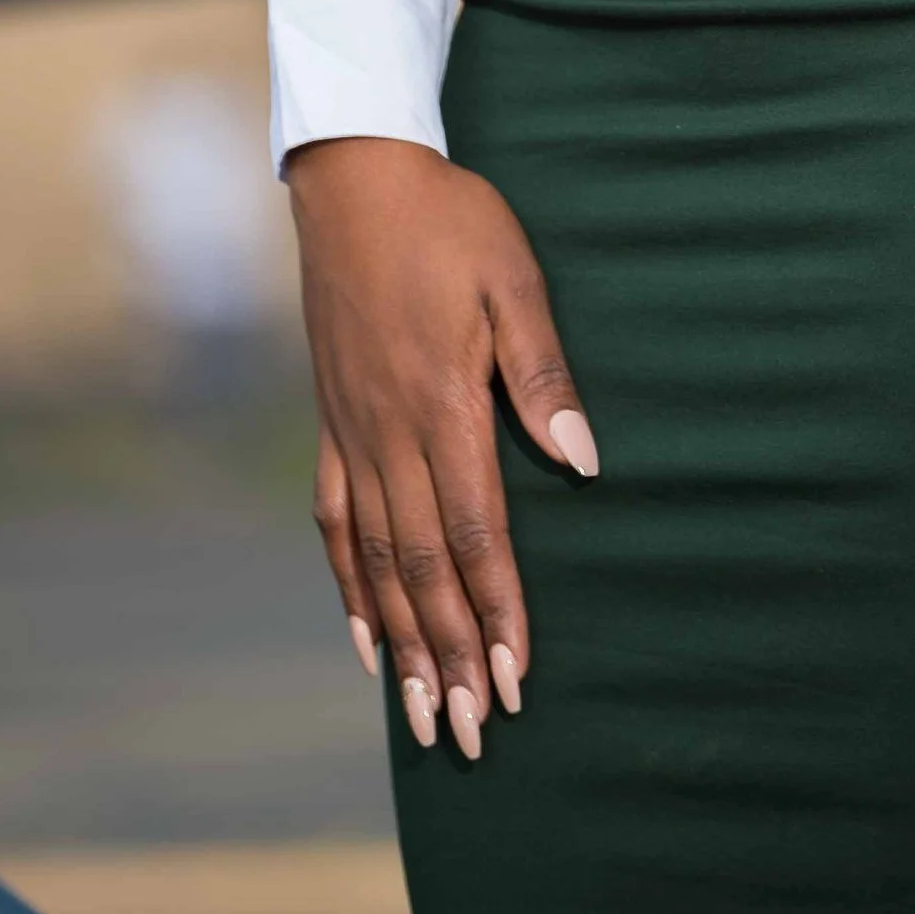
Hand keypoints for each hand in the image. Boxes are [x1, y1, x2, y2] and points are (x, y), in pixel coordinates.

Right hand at [286, 137, 597, 760]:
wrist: (355, 179)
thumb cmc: (450, 220)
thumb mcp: (513, 278)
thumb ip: (542, 373)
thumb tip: (582, 460)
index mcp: (441, 403)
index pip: (476, 531)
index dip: (497, 610)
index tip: (516, 677)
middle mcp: (390, 433)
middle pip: (425, 567)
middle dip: (452, 656)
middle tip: (476, 734)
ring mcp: (352, 432)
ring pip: (378, 561)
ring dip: (405, 643)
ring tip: (426, 718)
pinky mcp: (332, 422)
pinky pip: (336, 523)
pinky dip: (351, 589)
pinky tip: (367, 639)